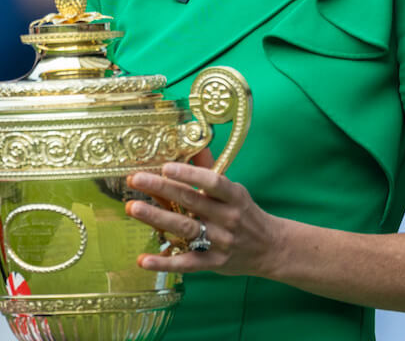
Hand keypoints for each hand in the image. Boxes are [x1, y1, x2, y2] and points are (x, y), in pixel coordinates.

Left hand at [125, 161, 282, 276]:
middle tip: (135, 179)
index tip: (166, 166)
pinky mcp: (213, 264)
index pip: (213, 182)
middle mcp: (227, 218)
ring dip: (157, 219)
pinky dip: (164, 263)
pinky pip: (186, 263)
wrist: (271, 249)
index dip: (190, 174)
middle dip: (162, 189)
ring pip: (186, 229)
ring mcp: (220, 242)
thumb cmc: (245, 213)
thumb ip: (210, 169)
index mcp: (234, 197)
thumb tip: (195, 141)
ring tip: (133, 207)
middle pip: (192, 202)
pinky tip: (143, 259)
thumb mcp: (234, 190)